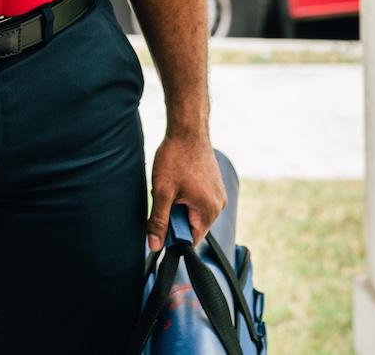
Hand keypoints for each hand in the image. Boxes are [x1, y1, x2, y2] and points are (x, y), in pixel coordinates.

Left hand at [146, 132, 226, 251]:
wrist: (187, 127)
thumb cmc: (176, 156)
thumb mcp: (162, 191)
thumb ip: (158, 220)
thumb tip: (155, 246)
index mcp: (209, 211)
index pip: (191, 239)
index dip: (173, 237)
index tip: (159, 225)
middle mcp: (219, 204)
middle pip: (192, 225)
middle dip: (174, 216)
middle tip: (163, 198)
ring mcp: (218, 193)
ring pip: (193, 211)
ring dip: (178, 204)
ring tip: (170, 186)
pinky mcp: (213, 183)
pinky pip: (197, 199)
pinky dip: (184, 195)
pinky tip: (176, 180)